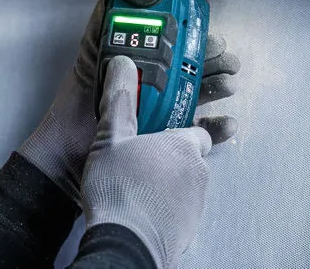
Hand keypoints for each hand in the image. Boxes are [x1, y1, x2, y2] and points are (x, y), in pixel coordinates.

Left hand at [19, 0, 241, 201]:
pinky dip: (216, 129)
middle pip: (193, 68)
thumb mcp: (89, 61)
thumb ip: (101, 28)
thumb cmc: (74, 108)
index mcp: (141, 64)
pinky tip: (227, 122)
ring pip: (201, 97)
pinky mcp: (166, 144)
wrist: (65, 157)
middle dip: (214, 61)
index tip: (207, 33)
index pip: (175, 45)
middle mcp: (155, 87)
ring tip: (228, 84)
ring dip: (219, 87)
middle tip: (226, 58)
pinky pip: (198, 136)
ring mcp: (163, 115)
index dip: (194, 38)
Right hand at [81, 56, 211, 267]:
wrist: (125, 245)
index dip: (180, 130)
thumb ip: (119, 101)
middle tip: (144, 160)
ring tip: (139, 186)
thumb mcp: (110, 139)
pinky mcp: (189, 229)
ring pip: (187, 185)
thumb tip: (123, 64)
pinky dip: (167, 208)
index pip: (198, 130)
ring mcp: (196, 204)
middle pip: (191, 159)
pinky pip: (181, 210)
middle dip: (172, 159)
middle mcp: (198, 172)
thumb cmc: (119, 189)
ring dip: (170, 183)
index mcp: (183, 145)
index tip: (164, 132)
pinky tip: (143, 207)